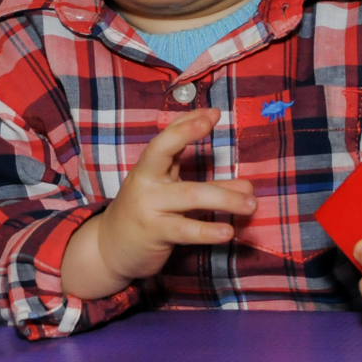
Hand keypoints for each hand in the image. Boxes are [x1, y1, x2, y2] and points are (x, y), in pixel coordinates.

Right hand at [62, 108, 255, 298]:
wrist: (109, 249)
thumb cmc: (146, 215)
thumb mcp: (169, 194)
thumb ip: (207, 187)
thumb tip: (247, 187)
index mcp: (148, 169)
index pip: (166, 137)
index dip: (187, 122)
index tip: (213, 112)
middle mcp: (146, 182)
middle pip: (167, 153)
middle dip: (190, 134)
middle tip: (220, 124)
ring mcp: (149, 207)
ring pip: (189, 196)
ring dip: (225, 198)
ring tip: (251, 203)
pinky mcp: (154, 233)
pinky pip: (185, 230)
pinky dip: (207, 230)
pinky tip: (227, 231)